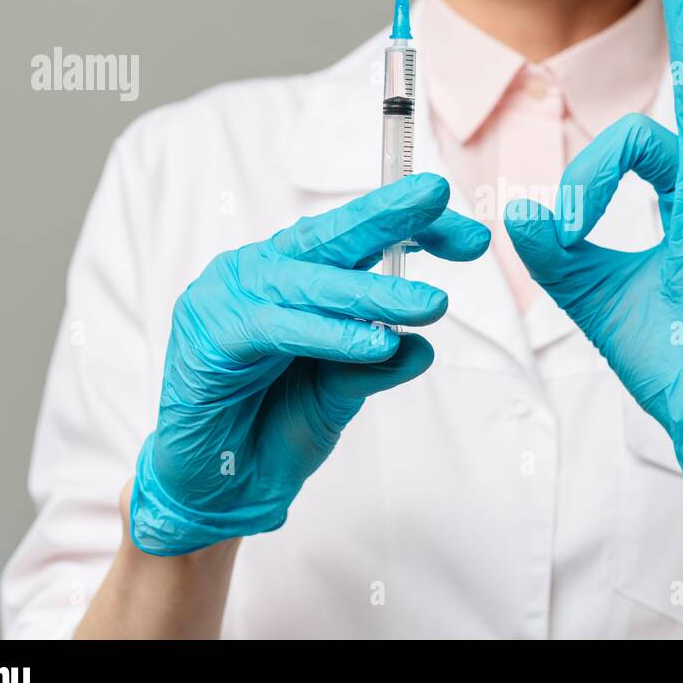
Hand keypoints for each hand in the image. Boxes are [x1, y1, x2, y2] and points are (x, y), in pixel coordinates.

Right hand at [131, 173, 489, 555]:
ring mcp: (228, 297)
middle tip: (437, 195)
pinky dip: (328, 335)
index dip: (413, 228)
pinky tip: (375, 342)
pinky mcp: (209, 336)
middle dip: (389, 216)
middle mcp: (261, 272)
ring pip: (309, 283)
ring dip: (374, 293)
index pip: (357, 238)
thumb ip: (375, 364)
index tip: (472, 236)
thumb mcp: (341, 391)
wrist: (218, 488)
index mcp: (294, 274)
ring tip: (432, 303)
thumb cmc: (272, 426)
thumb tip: (423, 348)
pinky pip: (277, 328)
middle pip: (331, 236)